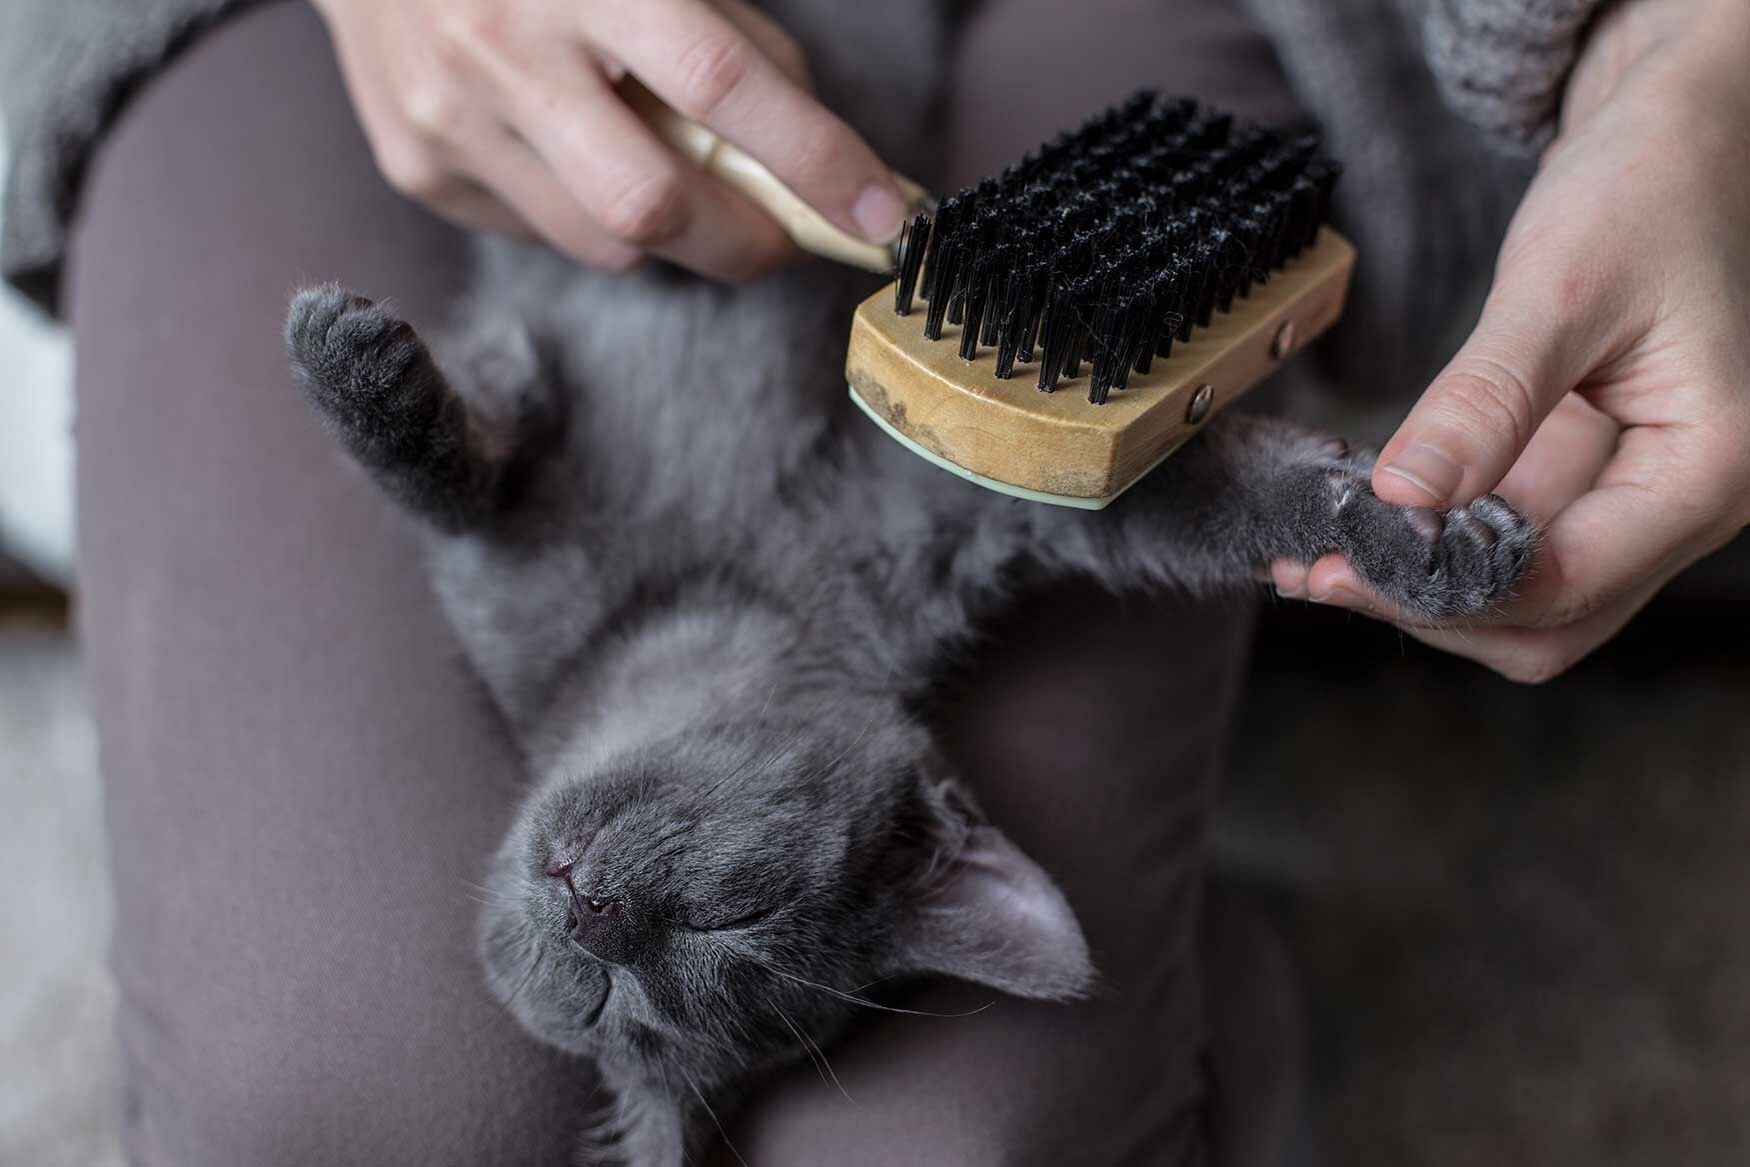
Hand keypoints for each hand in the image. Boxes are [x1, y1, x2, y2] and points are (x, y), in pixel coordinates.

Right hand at [311, 0, 909, 279]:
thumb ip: (728, 38)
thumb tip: (810, 152)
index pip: (720, 85)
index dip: (815, 160)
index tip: (884, 215)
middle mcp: (502, 49)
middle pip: (654, 205)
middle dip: (746, 241)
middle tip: (787, 231)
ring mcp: (449, 119)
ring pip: (605, 244)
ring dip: (670, 233)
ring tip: (663, 167)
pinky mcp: (419, 169)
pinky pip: (544, 234)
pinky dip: (589, 214)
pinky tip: (572, 151)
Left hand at [1272, 0, 1749, 681]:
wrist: (1676, 146)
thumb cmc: (1646, 192)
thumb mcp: (1561, 286)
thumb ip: (1486, 400)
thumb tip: (1404, 500)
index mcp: (1709, 469)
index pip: (1566, 582)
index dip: (1443, 592)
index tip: (1340, 570)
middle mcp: (1685, 504)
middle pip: (1549, 619)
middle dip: (1429, 607)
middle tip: (1316, 568)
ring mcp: (1638, 499)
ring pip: (1526, 598)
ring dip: (1423, 589)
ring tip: (1318, 552)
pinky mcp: (1589, 480)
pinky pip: (1510, 542)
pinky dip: (1434, 545)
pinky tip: (1359, 522)